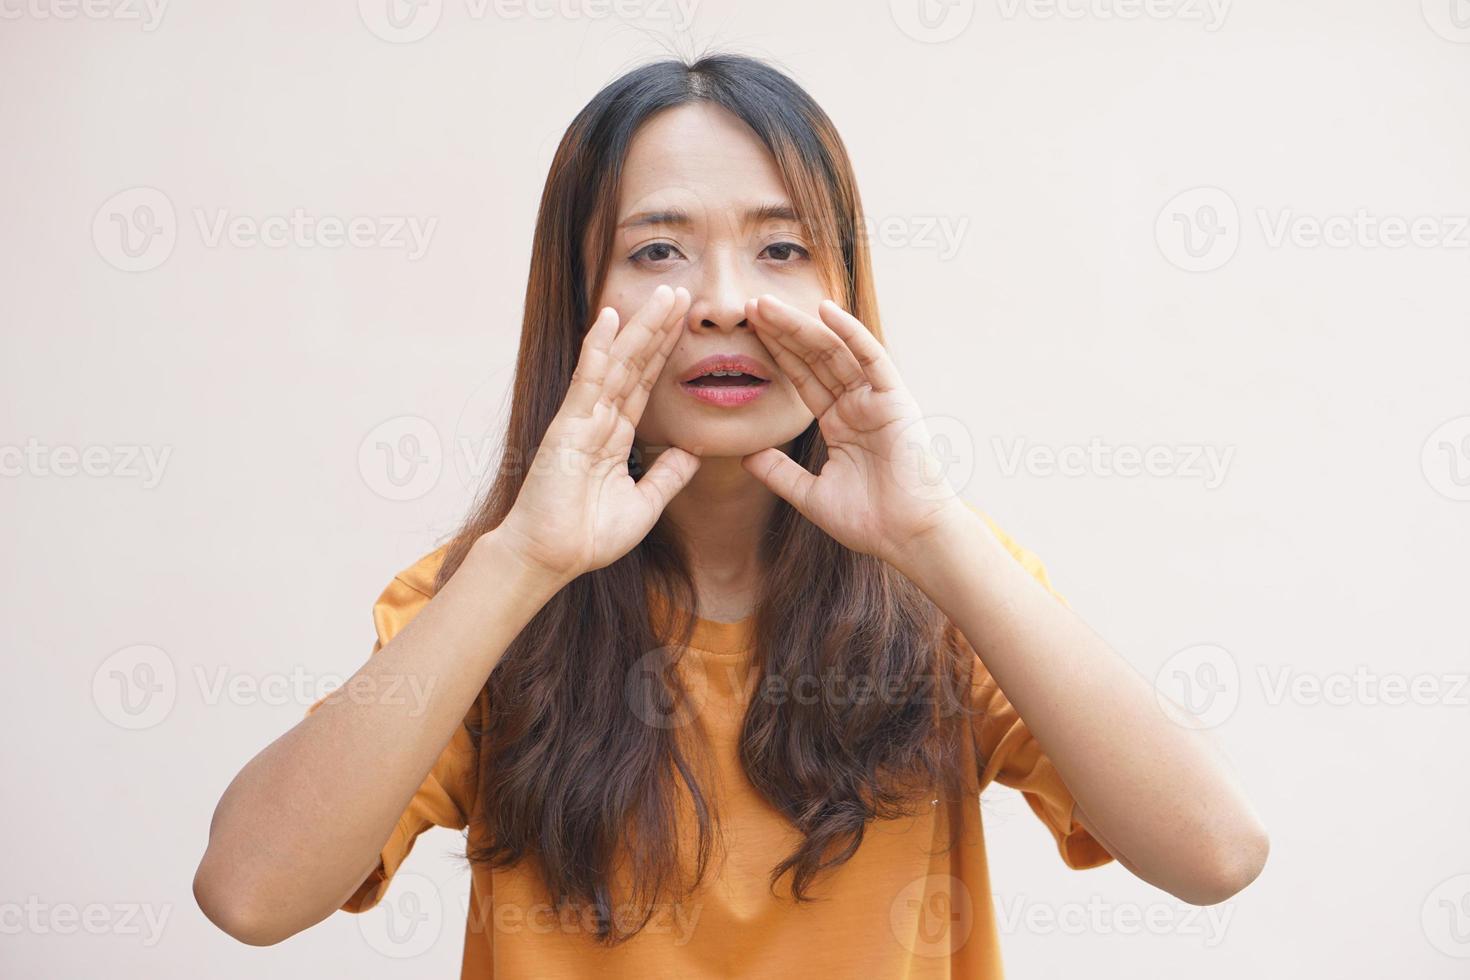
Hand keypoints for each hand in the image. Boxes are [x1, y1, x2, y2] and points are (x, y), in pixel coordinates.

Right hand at [493, 284, 698, 582]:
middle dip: (658, 329)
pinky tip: (609, 319)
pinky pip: (587, 381)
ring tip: (664, 296)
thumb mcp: (644, 505)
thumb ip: (667, 476)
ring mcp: (582, 420)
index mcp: (614, 436)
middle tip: (680, 293)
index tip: (685, 324)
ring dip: (640, 328)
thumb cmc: (587, 537)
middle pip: (634, 364)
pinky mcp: (567, 427)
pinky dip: (598, 349)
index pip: (645, 384)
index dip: (664, 353)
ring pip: (617, 364)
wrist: (549, 559)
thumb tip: (692, 452)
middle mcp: (598, 420)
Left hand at [740, 293, 970, 571]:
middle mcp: (857, 405)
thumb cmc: (869, 521)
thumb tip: (745, 455)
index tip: (747, 331)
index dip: (776, 353)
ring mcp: (876, 399)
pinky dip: (849, 332)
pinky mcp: (895, 399)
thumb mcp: (810, 494)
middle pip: (813, 358)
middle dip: (782, 331)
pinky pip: (870, 358)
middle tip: (750, 305)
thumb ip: (779, 473)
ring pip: (834, 352)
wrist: (907, 537)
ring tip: (768, 305)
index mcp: (839, 422)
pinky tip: (824, 310)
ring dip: (801, 326)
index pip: (802, 378)